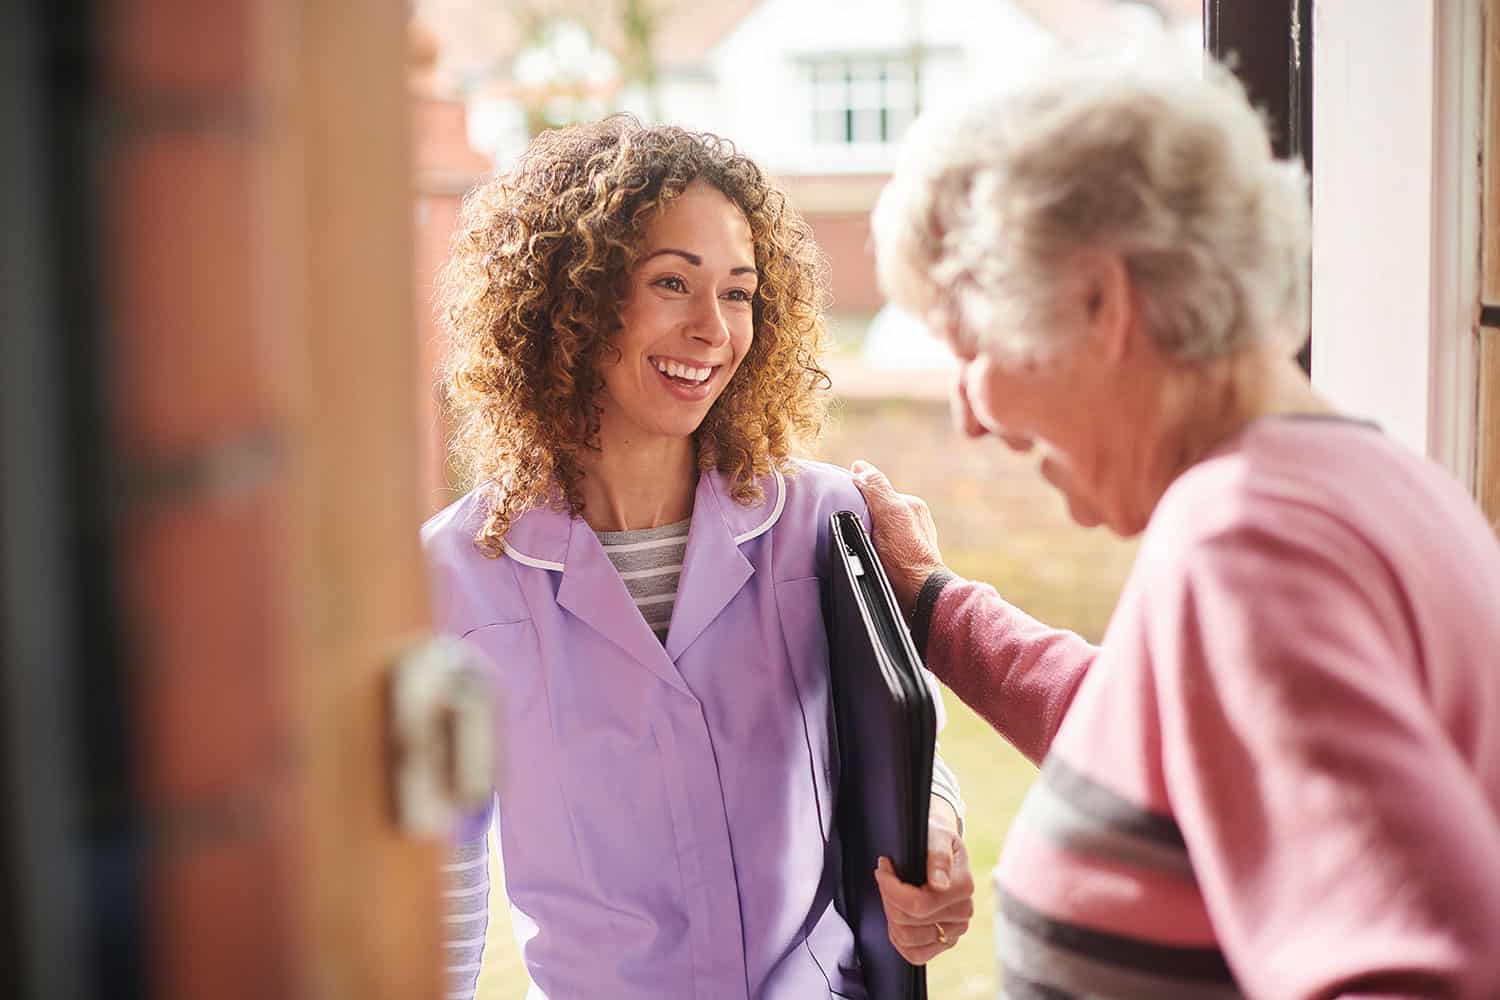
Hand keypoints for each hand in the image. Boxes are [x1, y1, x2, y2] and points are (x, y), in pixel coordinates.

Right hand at [849, 461, 943, 619]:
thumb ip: (876, 488)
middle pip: (876, 510)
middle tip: (842, 524)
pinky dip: (868, 549)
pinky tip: (860, 557)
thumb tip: (859, 467)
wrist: (918, 597)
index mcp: (911, 506)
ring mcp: (907, 543)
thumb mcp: (891, 513)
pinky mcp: (901, 563)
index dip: (857, 494)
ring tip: (849, 543)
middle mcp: (912, 522)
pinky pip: (878, 548)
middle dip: (860, 514)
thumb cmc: (905, 555)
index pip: (877, 491)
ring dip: (862, 534)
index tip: (839, 501)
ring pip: (876, 530)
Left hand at [873, 796, 973, 965]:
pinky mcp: (945, 942)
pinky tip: (897, 918)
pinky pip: (916, 955)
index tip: (883, 867)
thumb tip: (939, 883)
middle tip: (886, 877)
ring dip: (892, 917)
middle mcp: (963, 913)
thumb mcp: (936, 834)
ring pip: (908, 939)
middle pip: (908, 922)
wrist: (940, 845)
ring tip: (892, 895)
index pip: (917, 904)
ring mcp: (955, 930)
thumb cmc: (936, 838)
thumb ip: (938, 855)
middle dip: (889, 898)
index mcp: (963, 887)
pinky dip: (899, 939)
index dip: (891, 887)